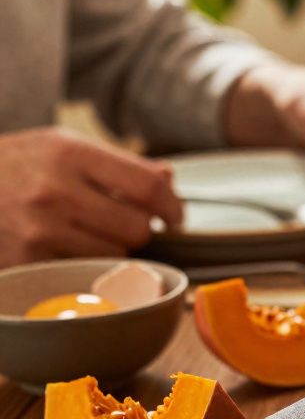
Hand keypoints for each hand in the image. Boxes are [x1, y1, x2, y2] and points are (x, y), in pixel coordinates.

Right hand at [0, 128, 182, 266]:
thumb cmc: (17, 165)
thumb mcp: (62, 146)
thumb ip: (119, 164)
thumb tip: (168, 180)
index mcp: (69, 153)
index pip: (148, 186)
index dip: (171, 205)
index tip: (173, 214)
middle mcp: (54, 191)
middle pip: (138, 229)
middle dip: (141, 229)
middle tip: (126, 223)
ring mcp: (37, 230)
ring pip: (115, 255)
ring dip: (113, 248)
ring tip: (88, 231)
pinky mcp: (25, 261)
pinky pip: (83, 272)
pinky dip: (85, 264)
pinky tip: (67, 247)